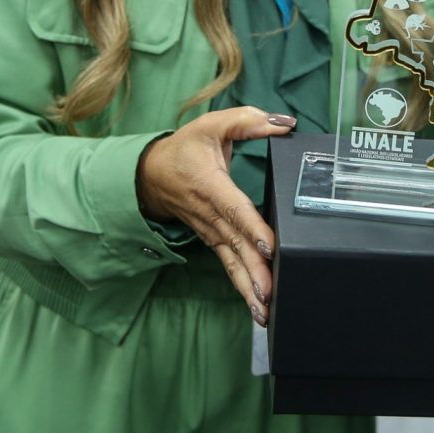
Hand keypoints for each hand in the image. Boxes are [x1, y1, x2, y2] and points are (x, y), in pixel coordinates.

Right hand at [135, 107, 296, 324]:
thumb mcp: (212, 125)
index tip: (268, 245)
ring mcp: (210, 231)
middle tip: (270, 293)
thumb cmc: (184, 149)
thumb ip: (248, 121)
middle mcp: (210, 214)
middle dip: (253, 270)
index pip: (235, 208)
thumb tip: (284, 123)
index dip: (252, 227)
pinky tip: (258, 306)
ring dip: (247, 287)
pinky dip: (242, 286)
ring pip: (232, 261)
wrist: (149, 175)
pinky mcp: (212, 241)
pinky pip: (228, 265)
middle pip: (235, 245)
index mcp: (211, 185)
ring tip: (265, 311)